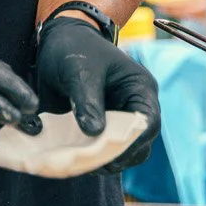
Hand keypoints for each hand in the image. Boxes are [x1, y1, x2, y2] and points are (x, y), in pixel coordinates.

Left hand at [35, 15, 161, 172]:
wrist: (57, 41)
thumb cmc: (74, 48)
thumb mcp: (79, 70)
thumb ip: (87, 100)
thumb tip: (94, 132)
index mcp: (140, 88)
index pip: (148, 122)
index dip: (133, 142)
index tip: (111, 156)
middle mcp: (134, 108)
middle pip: (138, 144)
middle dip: (116, 157)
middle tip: (89, 164)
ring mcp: (118, 120)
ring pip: (121, 153)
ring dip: (101, 161)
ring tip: (77, 162)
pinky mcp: (100, 129)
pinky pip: (100, 151)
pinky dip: (88, 158)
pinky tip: (70, 158)